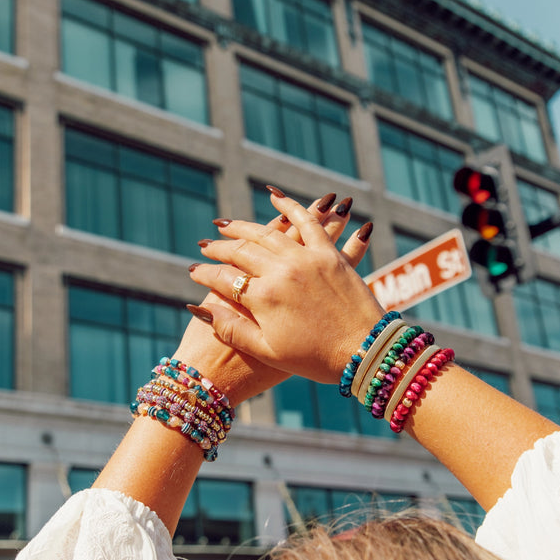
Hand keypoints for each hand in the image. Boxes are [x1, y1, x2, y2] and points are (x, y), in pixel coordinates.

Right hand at [188, 192, 383, 383]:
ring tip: (227, 225)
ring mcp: (308, 259)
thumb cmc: (314, 360)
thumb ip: (231, 329)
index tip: (194, 272)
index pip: (223, 278)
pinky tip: (275, 199)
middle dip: (219, 248)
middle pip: (242, 250)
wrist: (364, 353)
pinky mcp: (330, 255)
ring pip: (269, 233)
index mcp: (264, 298)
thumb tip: (198, 309)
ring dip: (245, 227)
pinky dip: (293, 208)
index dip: (205, 274)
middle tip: (207, 246)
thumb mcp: (267, 351)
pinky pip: (309, 224)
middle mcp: (283, 272)